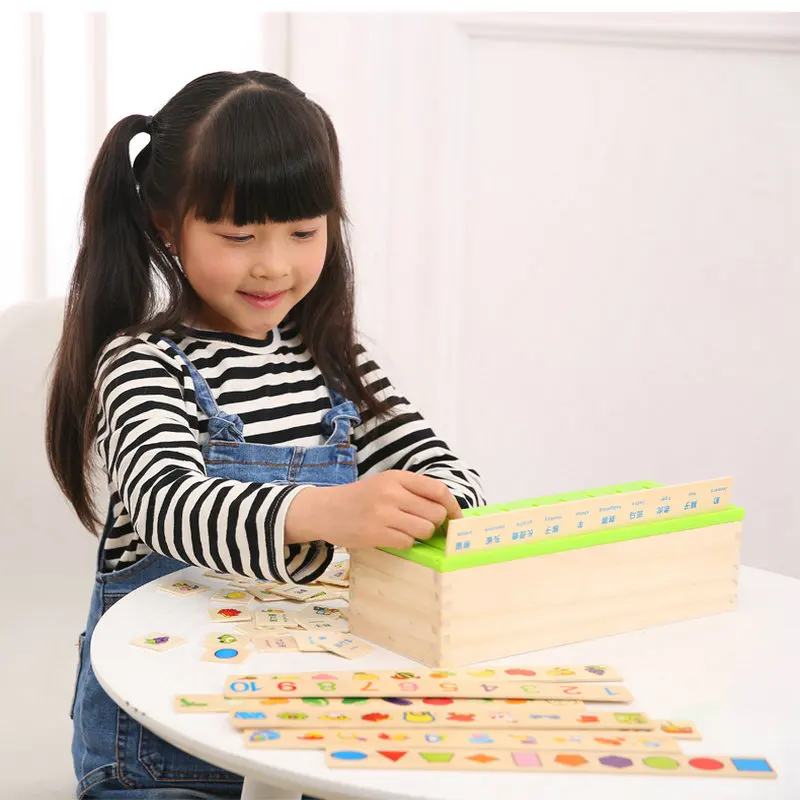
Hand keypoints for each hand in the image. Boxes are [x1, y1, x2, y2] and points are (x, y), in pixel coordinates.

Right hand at [285, 470, 462, 549]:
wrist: (325, 509)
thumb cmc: (360, 498)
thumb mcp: (385, 484)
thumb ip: (412, 491)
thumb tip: (446, 510)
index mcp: (397, 477)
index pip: (438, 490)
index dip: (452, 506)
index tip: (456, 517)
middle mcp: (392, 493)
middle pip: (435, 513)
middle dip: (435, 523)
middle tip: (425, 526)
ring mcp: (384, 514)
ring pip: (425, 530)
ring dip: (421, 535)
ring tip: (407, 531)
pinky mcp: (376, 533)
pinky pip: (408, 543)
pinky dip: (406, 543)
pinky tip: (393, 537)